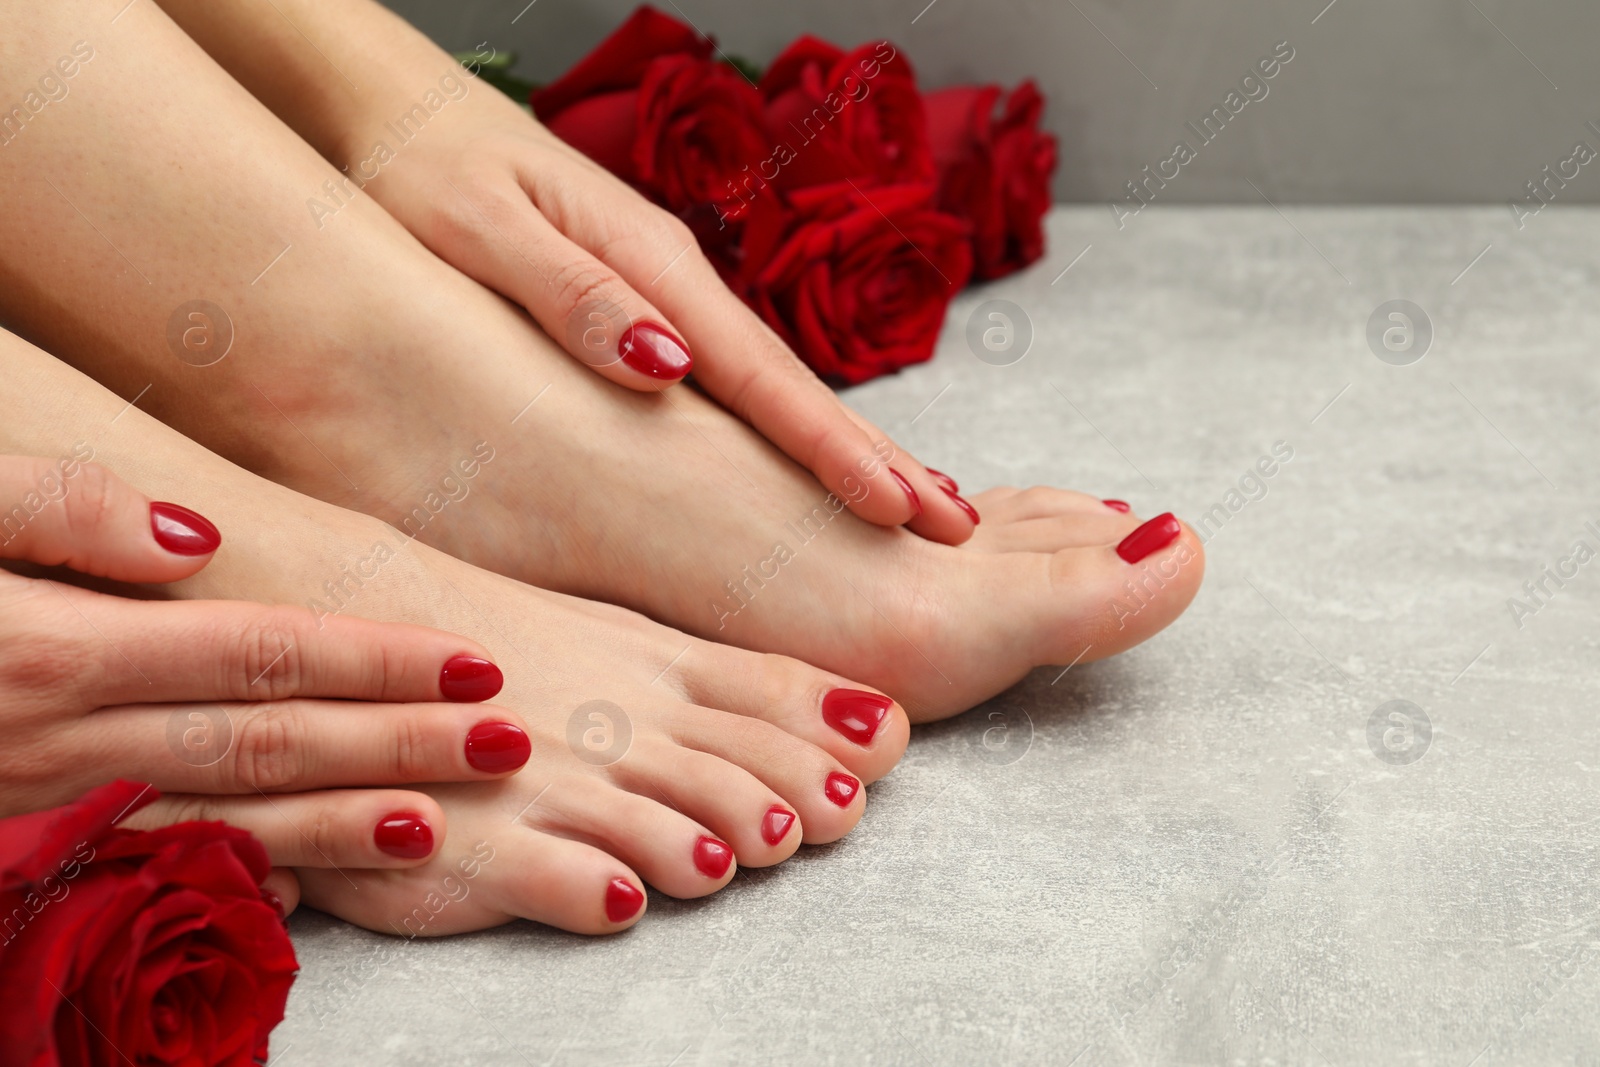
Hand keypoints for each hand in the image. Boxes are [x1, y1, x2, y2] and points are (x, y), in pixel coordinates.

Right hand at [0, 455, 532, 889]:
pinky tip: (304, 883)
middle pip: (267, 742)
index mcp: (60, 650)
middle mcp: (67, 740)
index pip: (259, 654)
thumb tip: (198, 538)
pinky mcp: (26, 847)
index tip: (471, 665)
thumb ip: (60, 508)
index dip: (374, 661)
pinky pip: (147, 867)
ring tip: (438, 820)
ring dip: (338, 822)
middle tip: (508, 741)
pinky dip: (235, 876)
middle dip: (395, 744)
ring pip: (222, 818)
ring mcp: (47, 807)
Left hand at [369, 91, 977, 543]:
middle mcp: (675, 281)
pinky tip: (803, 464)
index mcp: (649, 264)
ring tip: (909, 507)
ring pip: (769, 388)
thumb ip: (571, 295)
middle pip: (791, 385)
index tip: (897, 508)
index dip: (831, 448)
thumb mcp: (477, 227)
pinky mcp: (641, 306)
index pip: (760, 374)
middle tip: (952, 524)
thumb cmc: (419, 170)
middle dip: (874, 456)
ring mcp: (665, 294)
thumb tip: (664, 365)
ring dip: (840, 450)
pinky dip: (781, 430)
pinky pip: (730, 383)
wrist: (391, 110)